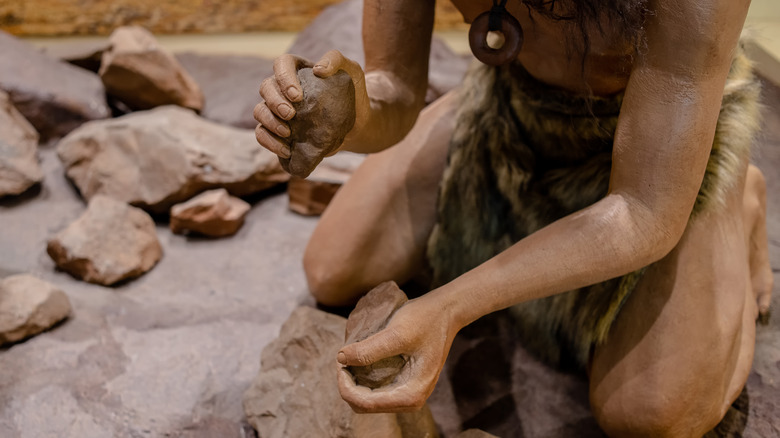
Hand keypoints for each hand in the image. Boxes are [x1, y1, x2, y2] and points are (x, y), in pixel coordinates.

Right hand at [253, 50, 368, 159]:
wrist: (358, 123)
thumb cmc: (353, 94)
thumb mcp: (352, 71)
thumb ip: (336, 60)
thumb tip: (317, 69)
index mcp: (297, 70)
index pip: (281, 64)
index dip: (284, 78)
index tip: (297, 96)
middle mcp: (283, 88)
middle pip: (266, 87)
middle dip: (274, 101)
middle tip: (291, 115)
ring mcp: (278, 110)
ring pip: (259, 111)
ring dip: (269, 122)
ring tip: (287, 133)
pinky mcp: (279, 131)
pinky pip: (262, 134)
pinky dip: (269, 142)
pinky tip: (286, 150)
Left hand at [337, 295, 457, 412]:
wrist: (446, 311)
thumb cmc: (425, 320)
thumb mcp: (396, 334)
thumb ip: (369, 349)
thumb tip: (340, 358)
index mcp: (411, 394)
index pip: (366, 403)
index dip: (345, 386)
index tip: (339, 362)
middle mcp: (411, 400)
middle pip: (365, 405)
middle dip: (348, 386)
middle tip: (342, 359)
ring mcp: (409, 393)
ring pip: (369, 400)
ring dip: (355, 383)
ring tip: (348, 359)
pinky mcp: (406, 384)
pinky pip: (377, 391)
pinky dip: (364, 380)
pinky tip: (359, 361)